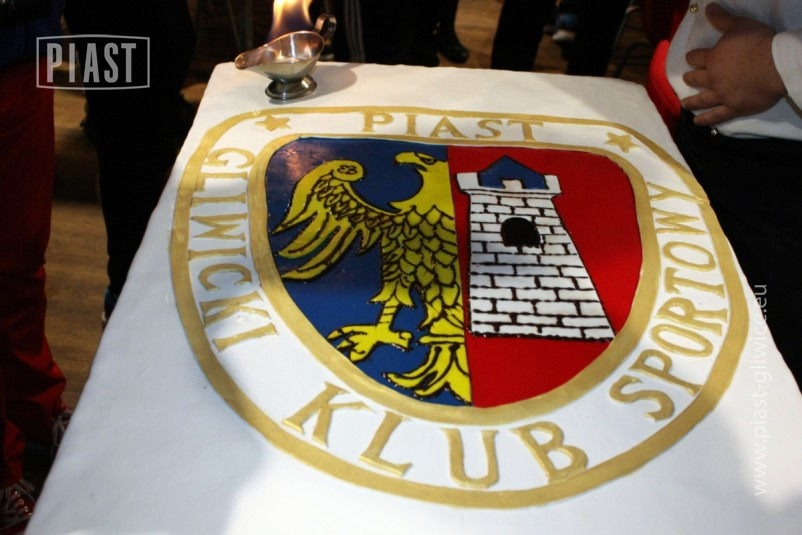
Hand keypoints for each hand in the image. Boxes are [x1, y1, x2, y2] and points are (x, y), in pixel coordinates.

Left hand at [681, 3, 787, 126]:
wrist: (777, 65)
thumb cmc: (759, 43)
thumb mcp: (740, 25)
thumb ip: (723, 18)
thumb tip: (708, 8)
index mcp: (713, 58)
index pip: (697, 58)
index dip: (693, 57)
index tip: (690, 58)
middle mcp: (714, 78)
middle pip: (697, 79)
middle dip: (690, 78)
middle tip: (687, 79)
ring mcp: (722, 95)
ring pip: (702, 100)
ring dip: (691, 102)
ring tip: (684, 103)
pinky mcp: (733, 108)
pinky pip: (716, 116)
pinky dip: (706, 120)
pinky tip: (698, 122)